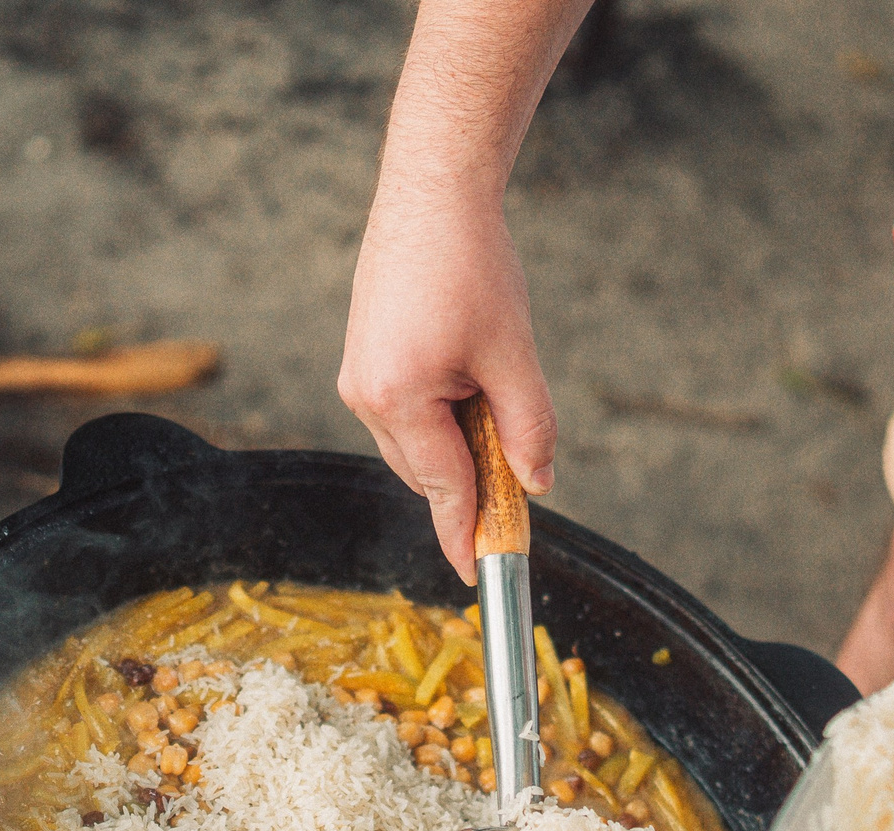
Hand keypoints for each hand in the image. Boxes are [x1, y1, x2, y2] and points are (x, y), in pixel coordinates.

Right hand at [339, 191, 554, 580]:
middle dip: (470, 479)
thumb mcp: (514, 354)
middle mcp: (365, 395)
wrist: (432, 192)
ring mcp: (358, 377)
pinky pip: (404, 414)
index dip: (466, 534)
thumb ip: (528, 427)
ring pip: (415, 445)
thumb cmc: (472, 265)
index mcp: (398, 398)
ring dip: (456, 443)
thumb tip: (536, 485)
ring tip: (491, 387)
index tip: (481, 574)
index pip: (443, 489)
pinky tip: (467, 376)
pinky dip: (438, 416)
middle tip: (519, 463)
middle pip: (426, 473)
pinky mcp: (363, 359)